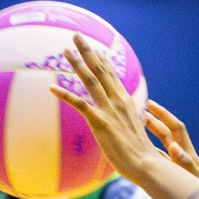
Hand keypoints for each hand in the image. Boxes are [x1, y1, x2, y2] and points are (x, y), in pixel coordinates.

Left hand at [50, 34, 158, 183]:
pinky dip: (65, 94)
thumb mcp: (134, 130)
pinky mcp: (100, 122)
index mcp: (126, 101)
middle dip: (88, 51)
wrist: (146, 163)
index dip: (103, 61)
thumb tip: (126, 119)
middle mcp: (118, 100)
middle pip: (101, 70)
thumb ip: (127, 120)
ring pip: (90, 80)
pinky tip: (52, 88)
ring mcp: (109, 110)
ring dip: (77, 63)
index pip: (112, 76)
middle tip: (77, 35)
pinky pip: (79, 104)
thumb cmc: (140, 153)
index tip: (96, 48)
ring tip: (65, 50)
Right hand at [144, 100, 198, 183]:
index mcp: (186, 151)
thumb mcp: (191, 176)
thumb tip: (174, 147)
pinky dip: (149, 149)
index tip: (151, 104)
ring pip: (160, 143)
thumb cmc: (198, 192)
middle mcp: (180, 154)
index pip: (175, 127)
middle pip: (166, 132)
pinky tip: (138, 146)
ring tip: (137, 123)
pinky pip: (157, 156)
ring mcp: (174, 162)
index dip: (164, 115)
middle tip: (140, 109)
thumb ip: (184, 161)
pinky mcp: (170, 171)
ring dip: (150, 133)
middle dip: (154, 120)